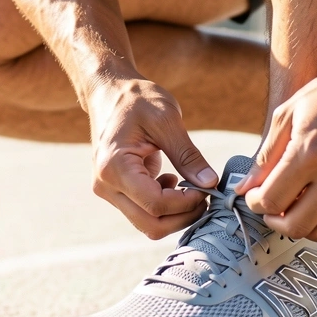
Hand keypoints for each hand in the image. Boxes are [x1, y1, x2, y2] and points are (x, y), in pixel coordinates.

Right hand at [87, 78, 218, 238]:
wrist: (108, 91)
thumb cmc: (136, 99)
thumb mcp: (166, 119)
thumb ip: (188, 155)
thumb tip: (210, 183)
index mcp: (114, 167)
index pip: (155, 204)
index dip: (186, 203)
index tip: (206, 188)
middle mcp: (105, 185)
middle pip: (151, 225)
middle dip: (183, 216)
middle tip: (204, 195)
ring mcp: (108, 191)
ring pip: (147, 224)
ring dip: (175, 213)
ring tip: (191, 187)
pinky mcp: (115, 191)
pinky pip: (143, 212)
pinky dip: (165, 206)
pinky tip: (172, 181)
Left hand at [237, 66, 316, 241]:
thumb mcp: (289, 113)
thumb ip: (266, 155)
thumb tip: (245, 189)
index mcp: (310, 152)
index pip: (271, 200)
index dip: (256, 203)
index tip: (256, 197)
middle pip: (297, 226)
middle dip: (276, 222)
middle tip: (273, 210)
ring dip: (306, 226)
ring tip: (299, 209)